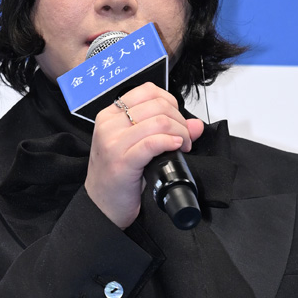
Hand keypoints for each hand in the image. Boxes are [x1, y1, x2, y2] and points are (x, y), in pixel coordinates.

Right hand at [84, 82, 203, 229]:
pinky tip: (176, 148)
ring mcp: (113, 143)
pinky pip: (153, 143)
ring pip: (159, 122)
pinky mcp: (122, 162)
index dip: (170, 102)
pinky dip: (170, 142)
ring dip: (180, 133)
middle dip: (180, 121)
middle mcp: (109, 125)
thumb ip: (164, 131)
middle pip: (157, 106)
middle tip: (184, 139)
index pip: (147, 91)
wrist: (101, 207)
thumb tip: (195, 125)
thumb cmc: (117, 178)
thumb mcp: (138, 148)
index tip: (176, 120)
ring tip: (181, 146)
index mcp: (110, 116)